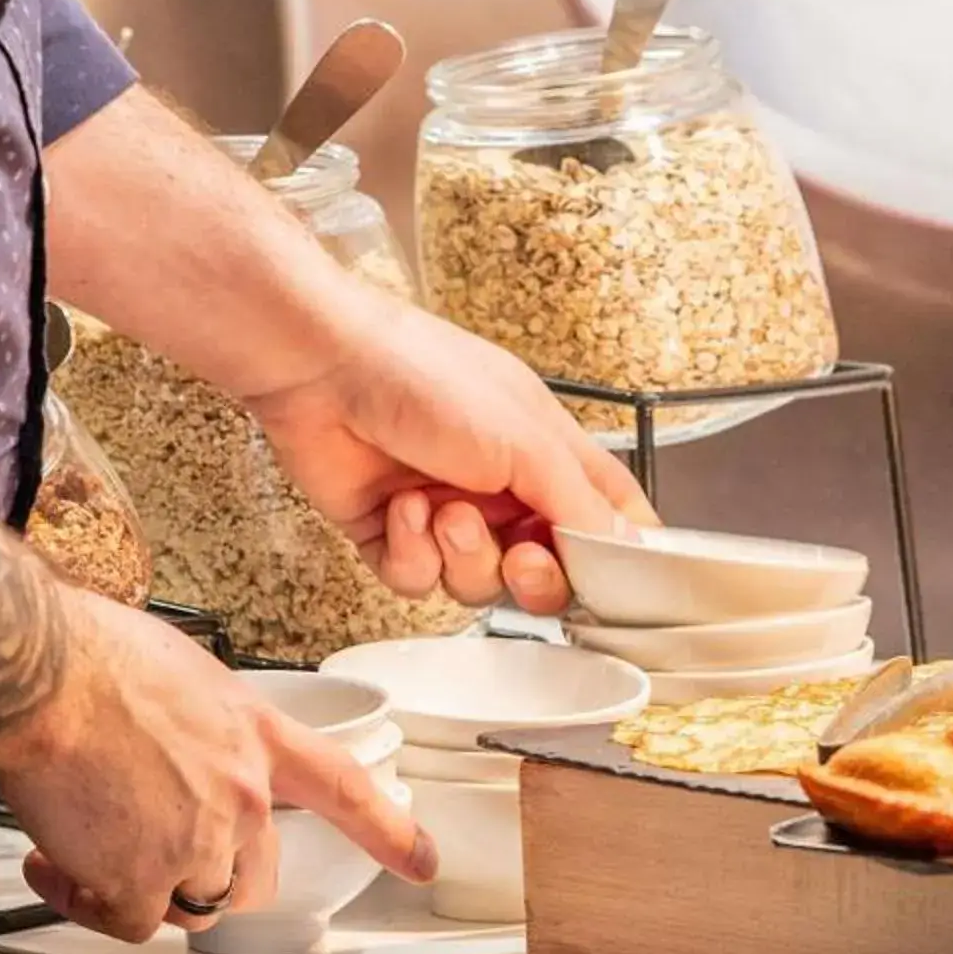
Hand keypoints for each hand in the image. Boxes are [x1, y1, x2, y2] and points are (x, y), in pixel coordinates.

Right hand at [0, 595, 433, 943]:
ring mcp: (197, 841)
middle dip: (207, 873)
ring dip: (142, 886)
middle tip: (149, 848)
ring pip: (190, 902)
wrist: (41, 674)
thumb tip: (167, 738)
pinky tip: (58, 864)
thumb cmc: (89, 654)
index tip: (422, 861)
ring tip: (88, 843)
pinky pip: (129, 921)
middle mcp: (240, 793)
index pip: (342, 788)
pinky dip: (90, 902)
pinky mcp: (141, 880)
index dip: (388, 832)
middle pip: (253, 874)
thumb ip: (194, 723)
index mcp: (253, 733)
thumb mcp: (177, 669)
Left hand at [244, 292, 655, 612]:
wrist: (322, 369)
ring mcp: (447, 514)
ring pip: (478, 584)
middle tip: (520, 556)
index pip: (607, 516)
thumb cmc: (426, 376)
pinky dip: (412, 552)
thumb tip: (629, 546)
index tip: (617, 583)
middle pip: (544, 571)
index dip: (617, 556)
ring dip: (463, 554)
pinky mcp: (392, 535)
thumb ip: (581, 502)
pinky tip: (402, 508)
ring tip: (442, 510)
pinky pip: (418, 580)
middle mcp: (502, 488)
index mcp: (547, 454)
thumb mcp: (527, 439)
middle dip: (534, 576)